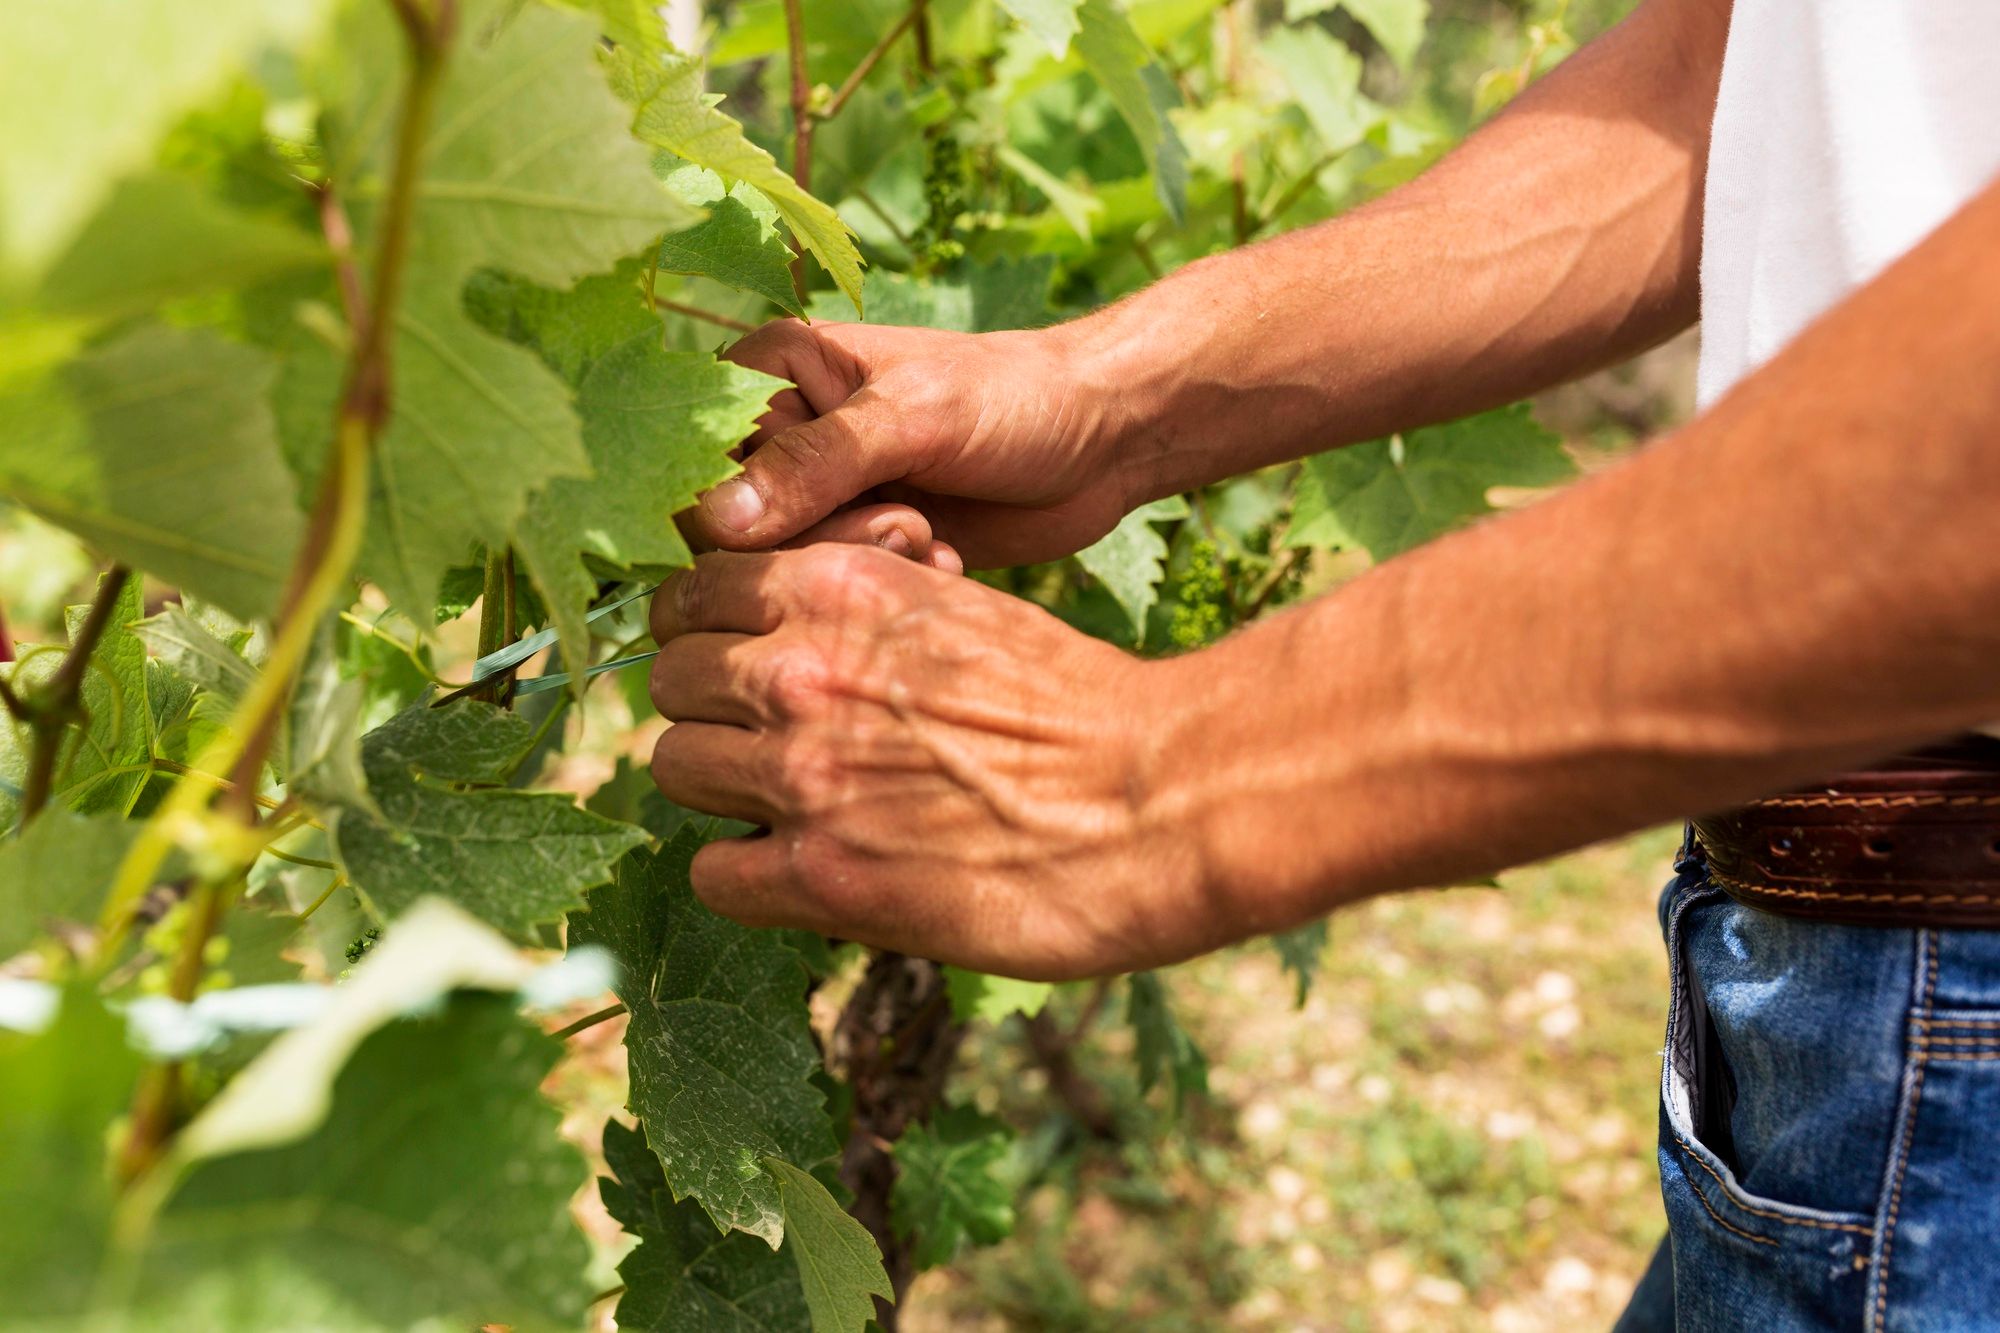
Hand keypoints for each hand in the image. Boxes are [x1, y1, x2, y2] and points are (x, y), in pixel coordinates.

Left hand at [645, 543, 1213, 978]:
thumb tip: (802, 629)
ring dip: (726, 789)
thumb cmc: (1081, 703)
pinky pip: (712, 873)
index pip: (692, 589)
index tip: (736, 659)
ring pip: (674, 769)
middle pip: (669, 680)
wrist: (1160, 795)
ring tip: (792, 807)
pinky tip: (804, 873)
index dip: (709, 628)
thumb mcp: (962, 609)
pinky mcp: (822, 876)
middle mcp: (800, 671)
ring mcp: (801, 775)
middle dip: (710, 708)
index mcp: (839, 587)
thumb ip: (868, 607)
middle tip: (766, 739)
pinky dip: (746, 876)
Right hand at [679, 319, 1132, 568]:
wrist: (1103, 440)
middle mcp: (778, 435)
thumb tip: (716, 521)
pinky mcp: (857, 545)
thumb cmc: (1012, 398)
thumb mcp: (913, 417)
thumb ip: (815, 465)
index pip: (693, 457)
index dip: (732, 507)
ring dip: (857, 563)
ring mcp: (817, 496)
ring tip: (929, 533)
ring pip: (781, 568)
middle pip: (728, 528)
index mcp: (769, 373)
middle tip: (902, 520)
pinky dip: (883, 583)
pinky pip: (830, 589)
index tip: (804, 518)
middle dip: (815, 541)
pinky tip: (943, 558)